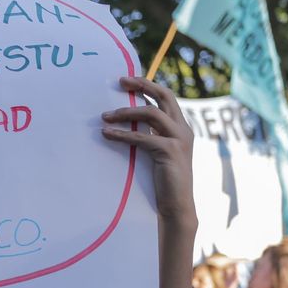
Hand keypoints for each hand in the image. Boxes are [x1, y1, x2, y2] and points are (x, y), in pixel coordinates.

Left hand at [101, 77, 196, 225]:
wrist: (177, 206)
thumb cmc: (164, 182)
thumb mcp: (159, 153)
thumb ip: (151, 136)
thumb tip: (128, 122)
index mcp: (181, 127)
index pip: (166, 97)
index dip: (148, 86)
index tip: (126, 81)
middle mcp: (183, 130)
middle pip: (164, 96)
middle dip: (142, 85)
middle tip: (120, 81)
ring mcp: (178, 140)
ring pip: (151, 113)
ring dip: (125, 112)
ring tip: (105, 116)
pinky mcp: (169, 152)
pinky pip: (141, 137)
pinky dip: (122, 134)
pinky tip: (107, 134)